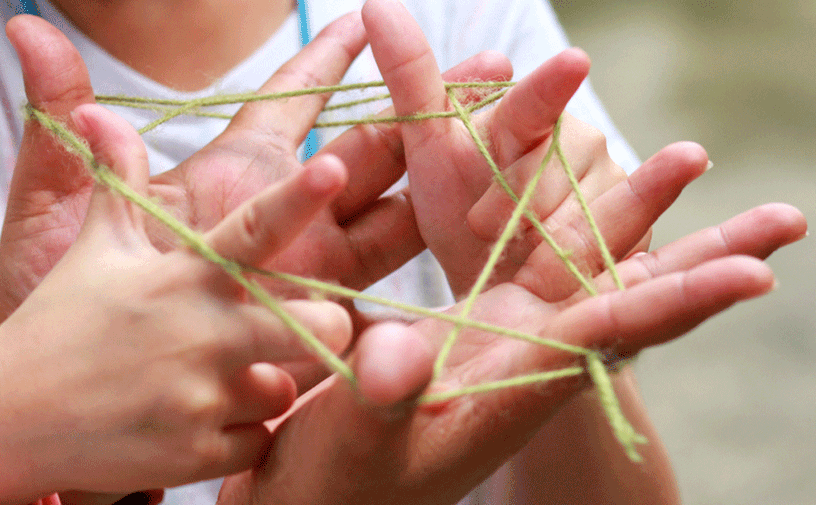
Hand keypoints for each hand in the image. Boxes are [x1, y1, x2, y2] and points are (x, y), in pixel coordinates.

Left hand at [0, 13, 511, 325]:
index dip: (327, 61)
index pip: (288, 104)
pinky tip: (480, 229)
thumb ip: (67, 140)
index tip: (369, 18)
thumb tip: (28, 35)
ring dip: (449, 173)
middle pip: (369, 150)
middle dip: (426, 104)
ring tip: (503, 134)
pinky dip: (431, 264)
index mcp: (230, 181)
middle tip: (487, 67)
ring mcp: (312, 275)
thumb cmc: (57, 317)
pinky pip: (390, 294)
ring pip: (396, 213)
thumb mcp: (61, 224)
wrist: (79, 419)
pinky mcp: (327, 329)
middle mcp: (286, 223)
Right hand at [0, 104, 351, 502]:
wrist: (10, 422)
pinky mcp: (197, 453)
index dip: (299, 198)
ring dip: (264, 385)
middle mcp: (203, 333)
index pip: (254, 229)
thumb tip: (100, 113)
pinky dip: (239, 433)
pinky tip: (196, 421)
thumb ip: (120, 183)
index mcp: (185, 276)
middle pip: (320, 325)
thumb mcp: (96, 250)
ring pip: (287, 389)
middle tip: (293, 329)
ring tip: (213, 380)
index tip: (333, 171)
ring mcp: (201, 396)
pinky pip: (259, 439)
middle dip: (323, 328)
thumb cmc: (63, 326)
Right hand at [217, 184, 805, 504]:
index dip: (677, 302)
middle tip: (781, 221)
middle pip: (626, 295)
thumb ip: (381, 402)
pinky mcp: (474, 321)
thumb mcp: (355, 441)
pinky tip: (584, 181)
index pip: (610, 336)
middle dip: (698, 254)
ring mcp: (502, 334)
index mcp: (512, 386)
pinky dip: (562, 211)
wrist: (319, 494)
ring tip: (689, 162)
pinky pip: (531, 254)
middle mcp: (524, 354)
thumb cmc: (337, 483)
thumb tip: (402, 359)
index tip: (753, 273)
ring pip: (586, 262)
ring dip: (640, 215)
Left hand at [360, 0, 633, 297]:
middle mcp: (577, 140)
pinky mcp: (637, 226)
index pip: (534, 103)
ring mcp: (613, 182)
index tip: (574, 62)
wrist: (499, 283)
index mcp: (524, 120)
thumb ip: (412, 84)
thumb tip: (376, 3)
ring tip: (524, 262)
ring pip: (586, 213)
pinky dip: (582, 266)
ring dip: (547, 244)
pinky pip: (615, 245)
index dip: (551, 86)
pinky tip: (562, 274)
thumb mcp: (428, 153)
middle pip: (554, 169)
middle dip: (513, 207)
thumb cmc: (460, 213)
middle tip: (483, 228)